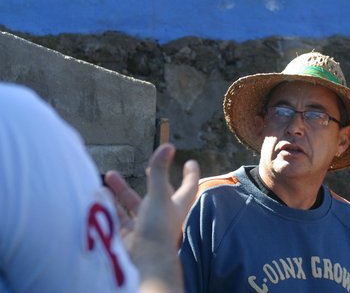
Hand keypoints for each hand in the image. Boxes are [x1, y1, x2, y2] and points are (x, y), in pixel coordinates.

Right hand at [105, 143, 199, 292]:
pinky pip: (119, 218)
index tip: (190, 163)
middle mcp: (162, 215)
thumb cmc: (157, 228)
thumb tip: (168, 145)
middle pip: (157, 192)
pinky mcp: (130, 236)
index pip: (188, 186)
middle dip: (150, 179)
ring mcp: (146, 226)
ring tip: (109, 176)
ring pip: (134, 204)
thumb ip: (159, 171)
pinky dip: (110, 206)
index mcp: (176, 205)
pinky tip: (101, 196)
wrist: (144, 262)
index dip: (190, 174)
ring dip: (122, 190)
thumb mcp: (158, 195)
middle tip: (146, 167)